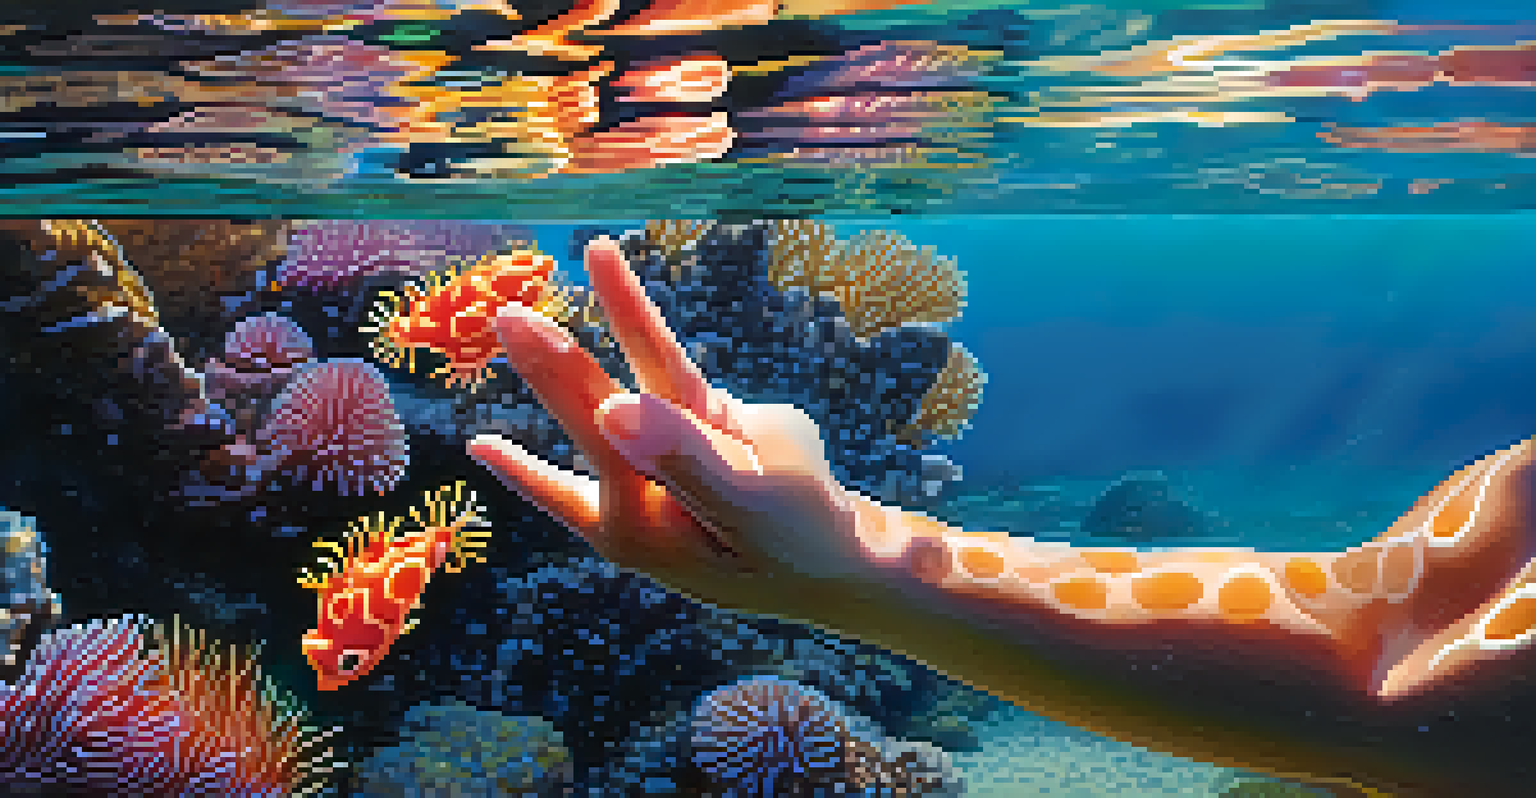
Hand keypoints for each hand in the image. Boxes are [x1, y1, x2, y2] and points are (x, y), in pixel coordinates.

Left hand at [466, 239, 892, 614]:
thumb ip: (686, 460)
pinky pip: (673, 376)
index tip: (529, 333)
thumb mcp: (755, 507)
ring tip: (597, 257)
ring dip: (619, 320)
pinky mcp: (705, 426)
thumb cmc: (797, 539)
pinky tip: (543, 366)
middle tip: (508, 312)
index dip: (564, 378)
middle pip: (597, 410)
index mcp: (639, 519)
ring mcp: (672, 452)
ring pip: (641, 379)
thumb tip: (613, 411)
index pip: (599, 435)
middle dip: (555, 361)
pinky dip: (644, 332)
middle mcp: (642, 482)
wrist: (836, 558)